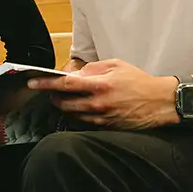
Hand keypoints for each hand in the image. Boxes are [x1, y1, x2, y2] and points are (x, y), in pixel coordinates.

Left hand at [27, 59, 177, 129]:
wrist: (160, 102)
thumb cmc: (139, 81)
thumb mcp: (116, 65)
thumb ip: (93, 68)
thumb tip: (75, 74)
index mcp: (100, 84)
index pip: (65, 84)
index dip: (46, 84)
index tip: (33, 82)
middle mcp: (98, 103)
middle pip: (64, 103)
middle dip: (54, 97)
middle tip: (52, 92)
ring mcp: (102, 117)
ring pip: (73, 114)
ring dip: (65, 106)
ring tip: (66, 99)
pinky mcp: (106, 127)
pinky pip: (85, 122)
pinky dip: (79, 114)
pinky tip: (82, 107)